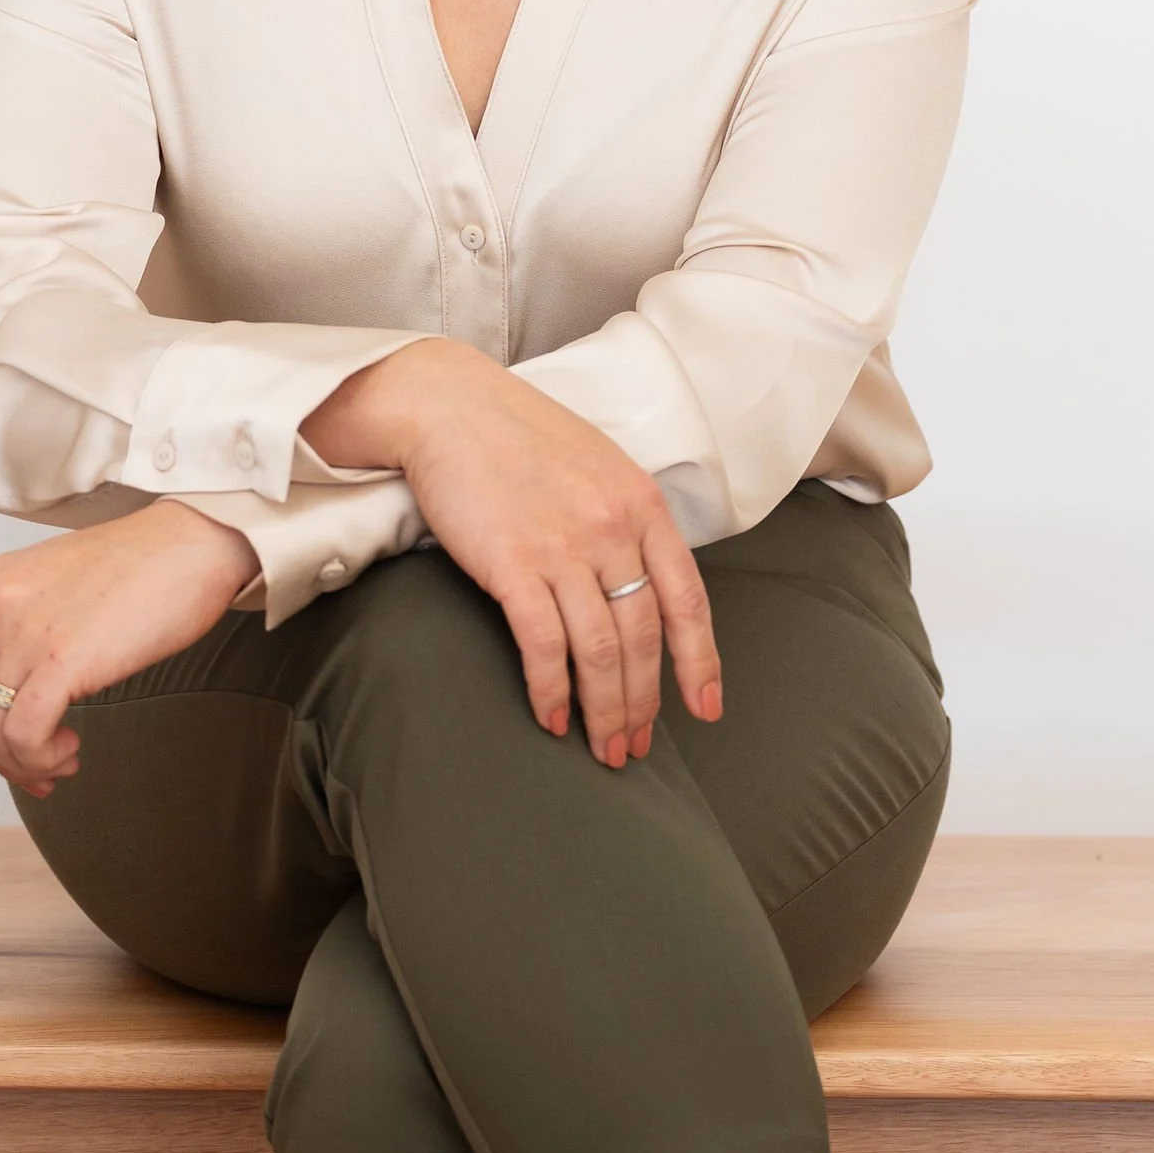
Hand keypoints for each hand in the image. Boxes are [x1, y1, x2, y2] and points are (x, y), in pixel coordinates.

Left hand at [0, 501, 259, 796]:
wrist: (193, 544)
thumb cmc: (145, 565)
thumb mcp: (58, 587)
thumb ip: (25, 628)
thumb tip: (18, 695)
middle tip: (32, 775)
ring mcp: (23, 631)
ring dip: (25, 762)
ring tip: (64, 758)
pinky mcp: (58, 659)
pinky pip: (24, 735)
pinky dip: (41, 758)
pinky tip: (71, 748)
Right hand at [305, 342, 720, 767]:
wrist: (448, 405)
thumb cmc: (517, 436)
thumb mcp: (598, 465)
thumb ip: (625, 521)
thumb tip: (639, 583)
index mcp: (642, 504)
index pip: (688, 598)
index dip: (700, 661)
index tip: (705, 707)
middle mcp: (613, 528)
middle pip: (644, 636)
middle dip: (643, 703)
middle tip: (636, 745)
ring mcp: (565, 547)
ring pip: (600, 650)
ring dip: (604, 709)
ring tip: (602, 747)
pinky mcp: (513, 564)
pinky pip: (544, 644)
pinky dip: (551, 689)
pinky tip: (551, 716)